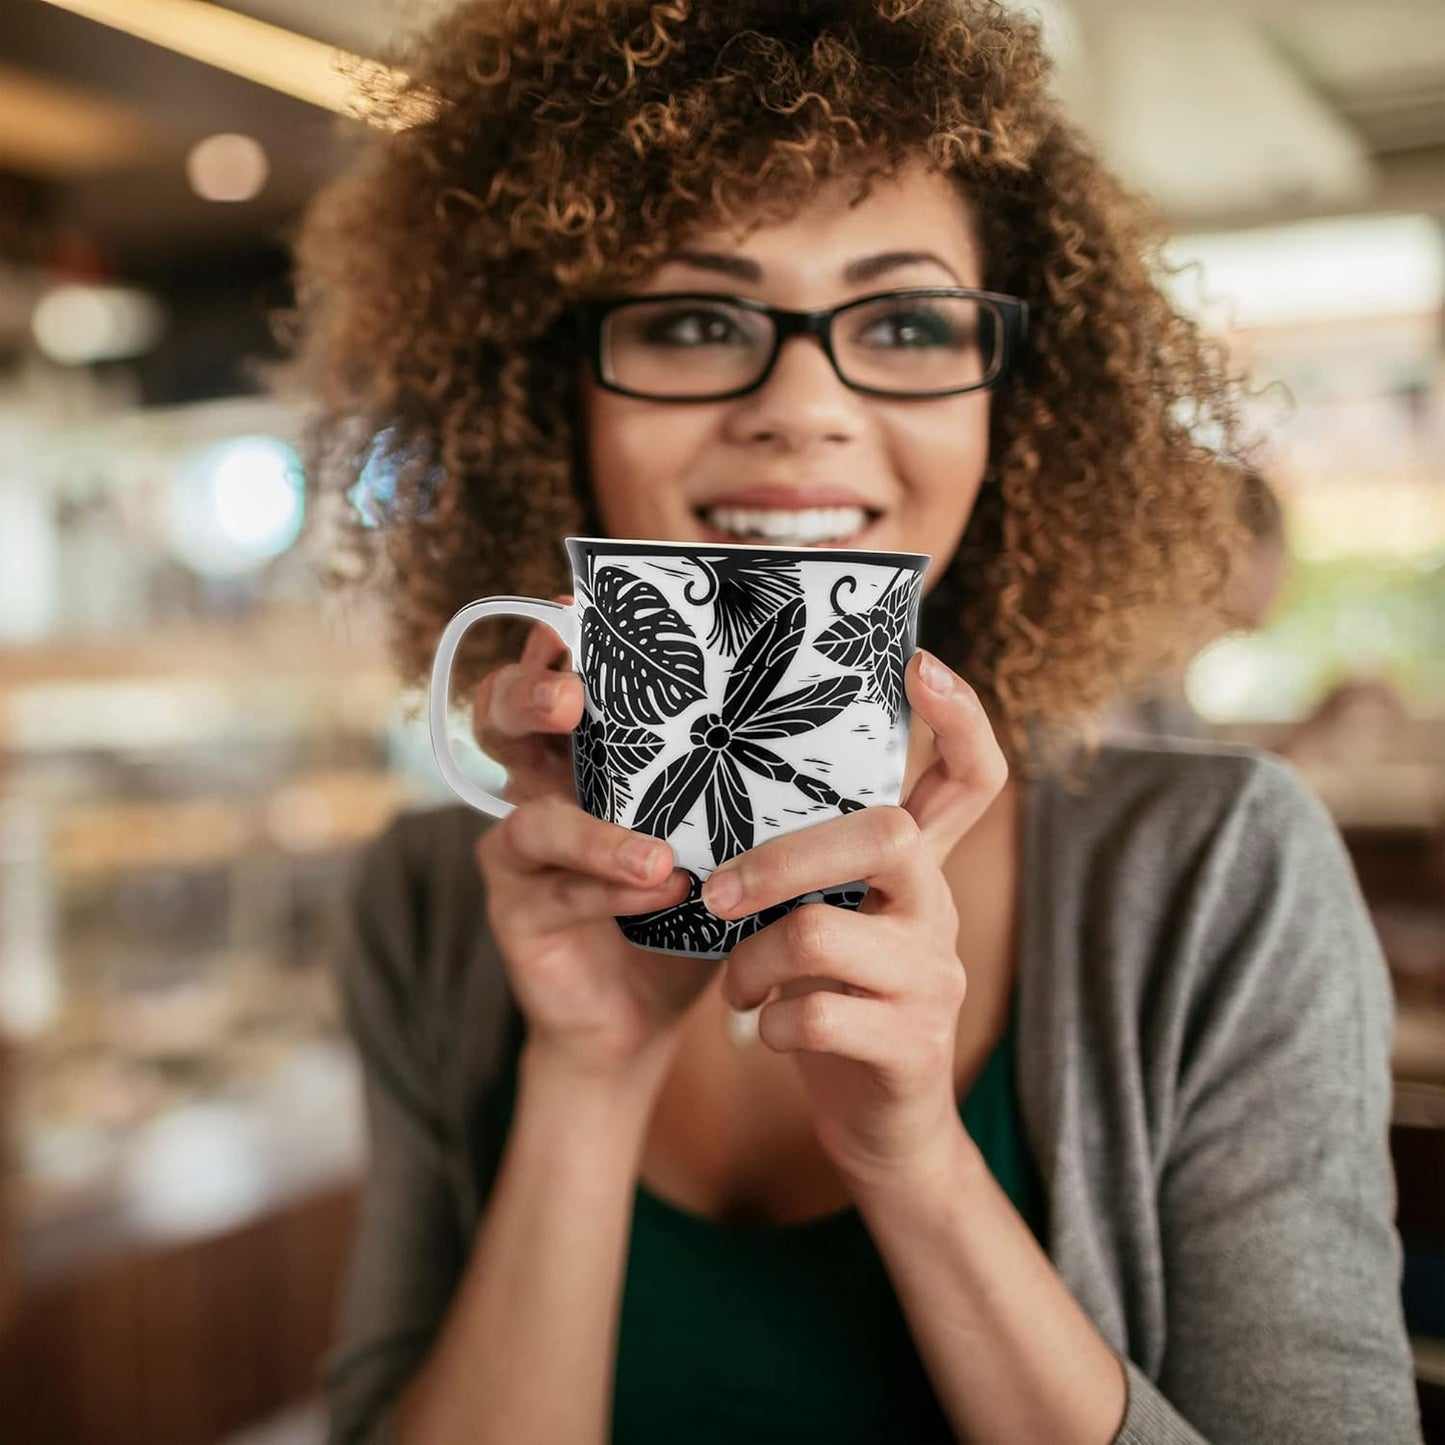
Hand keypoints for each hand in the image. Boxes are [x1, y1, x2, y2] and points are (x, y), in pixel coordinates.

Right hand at [472, 597, 717, 1081]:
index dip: (552, 638)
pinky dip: (608, 891)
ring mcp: (521, 852)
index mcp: (587, 749)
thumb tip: (851, 695)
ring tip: (658, 854)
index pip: (554, 672)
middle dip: (529, 695)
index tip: (575, 610)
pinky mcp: (516, 912)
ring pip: (527, 815)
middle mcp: (542, 786)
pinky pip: (554, 890)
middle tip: (572, 699)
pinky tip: (661, 894)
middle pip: (500, 717)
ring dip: (593, 830)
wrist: (647, 1015)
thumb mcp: (725, 826)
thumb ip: (754, 770)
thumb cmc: (693, 902)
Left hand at [704, 648, 1007, 1186]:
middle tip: (720, 892)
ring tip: (734, 985)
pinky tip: (760, 1033)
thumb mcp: (832, 923)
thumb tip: (720, 788)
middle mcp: (937, 912)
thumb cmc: (837, 1003)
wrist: (881, 1131)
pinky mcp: (910, 1046)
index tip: (920, 661)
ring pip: (824, 931)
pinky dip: (764, 1023)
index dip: (961, 717)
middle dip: (782, 858)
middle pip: (887, 834)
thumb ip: (809, 867)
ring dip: (752, 960)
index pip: (973, 778)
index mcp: (919, 874)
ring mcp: (932, 980)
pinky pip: (813, 1014)